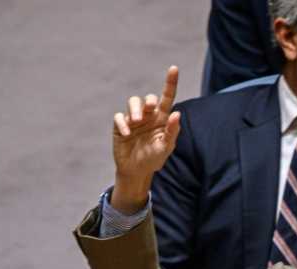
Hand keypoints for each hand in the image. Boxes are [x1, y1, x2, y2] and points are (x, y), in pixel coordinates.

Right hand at [110, 67, 182, 213]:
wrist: (136, 171)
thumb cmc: (154, 158)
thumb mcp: (166, 148)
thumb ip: (172, 132)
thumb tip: (177, 114)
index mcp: (162, 118)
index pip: (167, 97)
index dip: (170, 83)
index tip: (174, 68)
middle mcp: (148, 116)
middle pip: (149, 98)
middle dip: (149, 101)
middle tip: (150, 110)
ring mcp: (133, 120)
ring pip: (133, 102)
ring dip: (135, 108)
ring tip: (137, 121)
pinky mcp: (121, 126)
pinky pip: (119, 117)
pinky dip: (122, 123)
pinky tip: (127, 133)